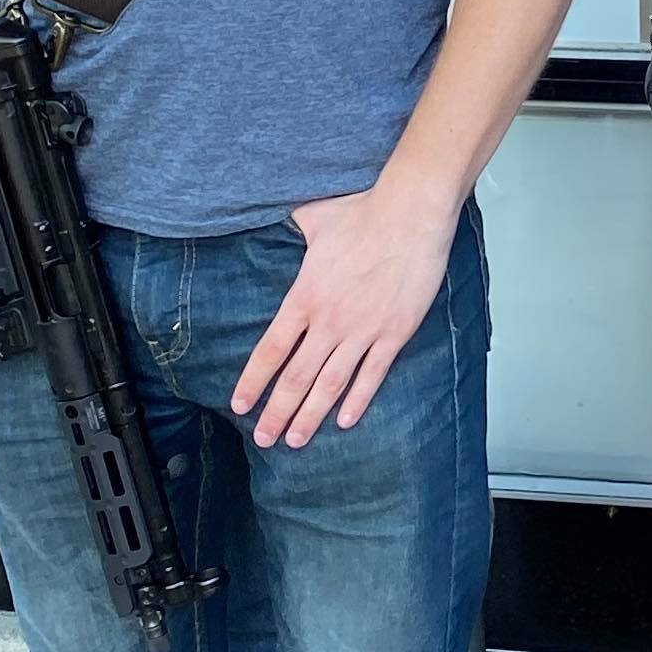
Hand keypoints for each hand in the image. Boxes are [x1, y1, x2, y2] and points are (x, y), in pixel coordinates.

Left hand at [232, 184, 455, 447]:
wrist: (411, 213)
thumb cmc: (365, 211)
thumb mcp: (314, 217)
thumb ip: (292, 226)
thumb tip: (275, 213)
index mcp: (304, 297)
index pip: (270, 351)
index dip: (253, 382)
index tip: (240, 406)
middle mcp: (329, 321)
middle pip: (295, 378)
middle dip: (277, 413)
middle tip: (264, 439)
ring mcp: (363, 330)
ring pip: (330, 384)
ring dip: (311, 416)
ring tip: (296, 440)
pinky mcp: (394, 332)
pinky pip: (372, 375)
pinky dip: (358, 400)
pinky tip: (346, 421)